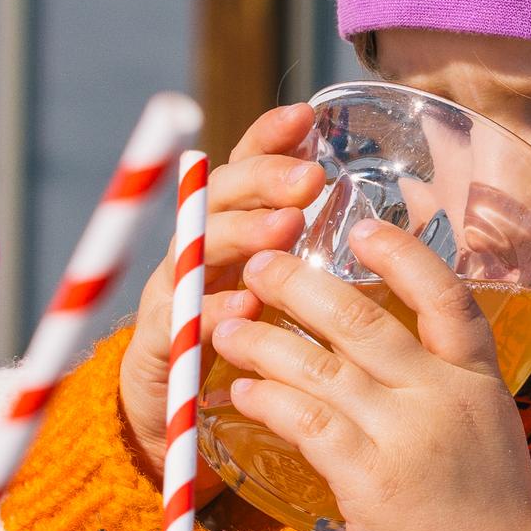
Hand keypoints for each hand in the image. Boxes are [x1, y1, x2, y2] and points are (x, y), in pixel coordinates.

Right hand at [118, 104, 320, 465]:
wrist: (168, 414)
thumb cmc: (240, 347)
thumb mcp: (275, 293)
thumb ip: (301, 255)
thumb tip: (372, 217)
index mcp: (228, 232)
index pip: (244, 169)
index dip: (269, 139)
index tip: (305, 115)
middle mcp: (195, 251)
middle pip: (217, 197)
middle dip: (263, 181)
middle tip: (310, 180)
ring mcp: (172, 293)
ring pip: (197, 246)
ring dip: (242, 234)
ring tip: (286, 229)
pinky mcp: (158, 342)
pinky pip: (179, 317)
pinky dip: (212, 310)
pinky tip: (243, 307)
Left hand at [211, 219, 530, 530]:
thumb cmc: (486, 530)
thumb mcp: (486, 443)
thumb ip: (448, 398)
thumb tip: (394, 363)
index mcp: (481, 384)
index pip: (448, 297)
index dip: (403, 257)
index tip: (363, 229)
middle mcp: (446, 398)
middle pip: (362, 318)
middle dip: (299, 285)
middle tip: (260, 264)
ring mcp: (408, 435)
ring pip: (320, 363)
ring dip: (263, 340)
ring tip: (224, 329)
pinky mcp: (370, 479)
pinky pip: (304, 419)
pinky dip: (267, 398)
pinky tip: (239, 393)